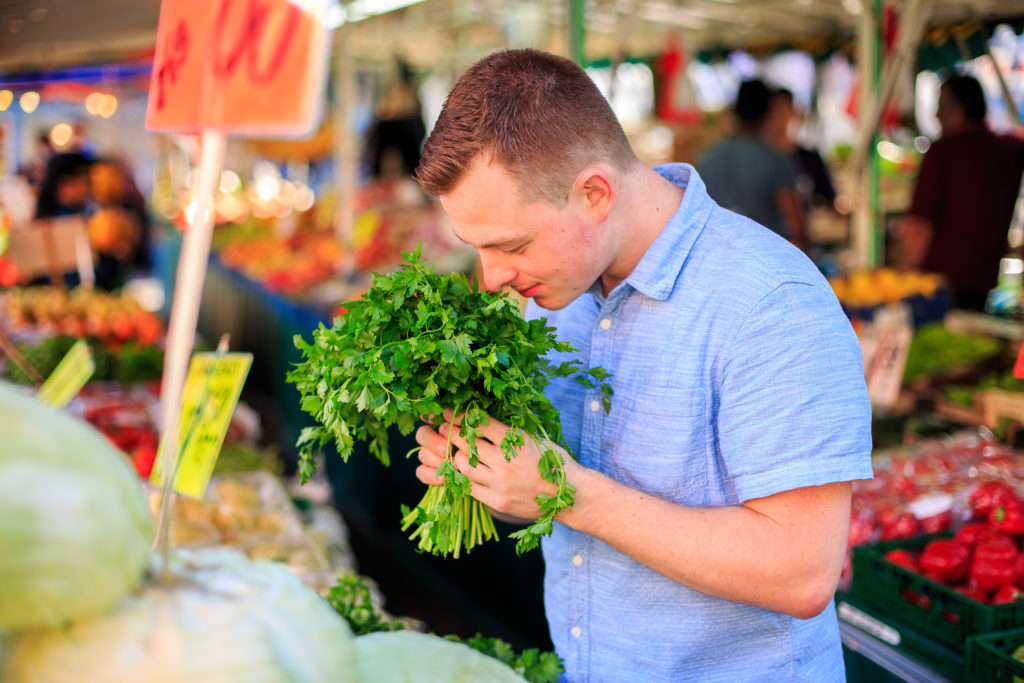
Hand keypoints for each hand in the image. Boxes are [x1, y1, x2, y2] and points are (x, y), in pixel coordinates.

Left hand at [413, 412, 567, 520]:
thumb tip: (479, 418)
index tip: (449, 413)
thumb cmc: (555, 462)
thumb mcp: (535, 439)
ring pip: (463, 465)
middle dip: (451, 433)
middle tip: (444, 428)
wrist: (571, 496)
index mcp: (517, 441)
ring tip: (453, 451)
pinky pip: (469, 487)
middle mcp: (506, 461)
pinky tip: (461, 471)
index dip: (460, 416)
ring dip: (455, 456)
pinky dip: (462, 477)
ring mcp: (500, 484)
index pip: (480, 423)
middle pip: (466, 443)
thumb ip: (510, 431)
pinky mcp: (497, 501)